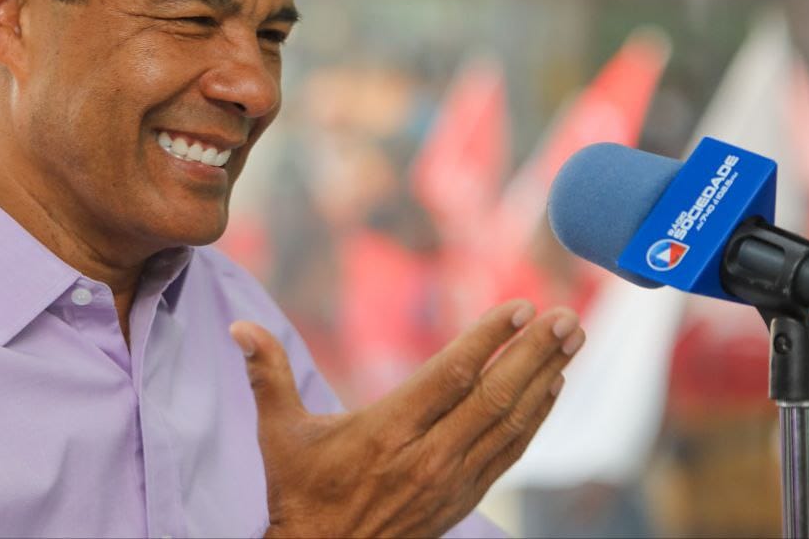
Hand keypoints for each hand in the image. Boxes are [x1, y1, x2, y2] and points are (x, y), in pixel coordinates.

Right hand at [230, 300, 583, 537]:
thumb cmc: (297, 494)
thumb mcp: (278, 435)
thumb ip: (266, 374)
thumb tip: (238, 326)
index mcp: (385, 433)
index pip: (450, 377)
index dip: (488, 341)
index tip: (519, 308)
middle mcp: (426, 458)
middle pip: (493, 397)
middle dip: (534, 354)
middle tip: (566, 318)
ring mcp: (449, 482)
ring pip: (509, 424)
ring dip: (544, 379)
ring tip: (571, 340)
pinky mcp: (461, 499)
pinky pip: (509, 451)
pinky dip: (535, 417)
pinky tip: (550, 388)